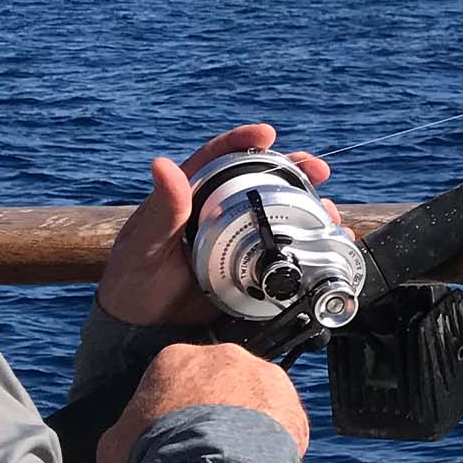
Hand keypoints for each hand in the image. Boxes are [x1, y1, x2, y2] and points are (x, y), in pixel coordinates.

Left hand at [95, 123, 339, 327]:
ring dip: (309, 209)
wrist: (140, 330)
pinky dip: (310, 248)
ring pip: (280, 215)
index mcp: (190, 195)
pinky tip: (329, 247)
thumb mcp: (144, 243)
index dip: (244, 140)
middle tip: (320, 170)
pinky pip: (284, 253)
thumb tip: (162, 164)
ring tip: (328, 213)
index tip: (268, 133)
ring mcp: (237, 240)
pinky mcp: (251, 270)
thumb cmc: (132, 279)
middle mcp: (219, 212)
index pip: (220, 157)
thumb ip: (162, 210)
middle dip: (295, 171)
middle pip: (262, 181)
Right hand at [98, 341, 311, 462]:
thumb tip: (125, 440)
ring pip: (255, 397)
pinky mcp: (291, 405)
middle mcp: (223, 356)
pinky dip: (274, 441)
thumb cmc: (153, 456)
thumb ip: (124, 430)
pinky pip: (283, 421)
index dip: (174, 408)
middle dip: (214, 409)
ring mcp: (263, 376)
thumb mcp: (114, 444)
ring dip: (248, 422)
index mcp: (175, 358)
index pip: (176, 377)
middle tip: (208, 445)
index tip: (174, 433)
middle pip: (220, 382)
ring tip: (236, 458)